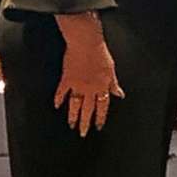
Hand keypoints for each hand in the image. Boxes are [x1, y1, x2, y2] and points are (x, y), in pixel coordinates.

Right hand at [54, 13, 122, 136]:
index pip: (102, 106)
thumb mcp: (111, 69)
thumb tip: (119, 94)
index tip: (98, 126)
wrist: (86, 43)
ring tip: (71, 125)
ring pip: (75, 105)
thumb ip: (114, 84)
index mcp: (102, 87)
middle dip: (86, 123)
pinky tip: (57, 105)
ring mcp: (77, 85)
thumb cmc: (100, 53)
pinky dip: (59, 98)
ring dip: (73, 116)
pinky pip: (62, 92)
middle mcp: (90, 89)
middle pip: (88, 109)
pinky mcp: (67, 78)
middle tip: (83, 133)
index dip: (101, 118)